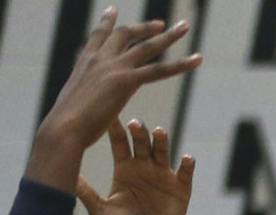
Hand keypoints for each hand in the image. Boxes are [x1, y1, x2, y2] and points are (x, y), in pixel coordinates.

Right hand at [33, 11, 197, 164]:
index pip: (98, 36)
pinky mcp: (126, 81)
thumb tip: (83, 106)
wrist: (64, 127)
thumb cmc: (66, 125)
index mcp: (85, 62)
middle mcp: (99, 59)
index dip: (107, 22)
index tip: (114, 10)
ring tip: (186, 26)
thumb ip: (85, 97)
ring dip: (169, 36)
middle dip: (145, 27)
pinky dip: (181, 64)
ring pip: (147, 47)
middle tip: (162, 24)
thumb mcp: (76, 103)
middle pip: (125, 35)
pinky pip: (160, 70)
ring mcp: (113, 67)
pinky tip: (197, 60)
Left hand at [78, 118, 194, 214]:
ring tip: (158, 132)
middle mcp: (144, 169)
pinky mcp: (181, 190)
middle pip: (142, 143)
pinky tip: (186, 159)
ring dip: (161, 141)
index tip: (109, 116)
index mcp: (124, 169)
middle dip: (139, 132)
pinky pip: (185, 174)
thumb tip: (65, 174)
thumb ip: (85, 192)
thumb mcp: (99, 211)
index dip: (115, 129)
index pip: (120, 143)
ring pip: (162, 152)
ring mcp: (163, 178)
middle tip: (135, 124)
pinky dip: (187, 166)